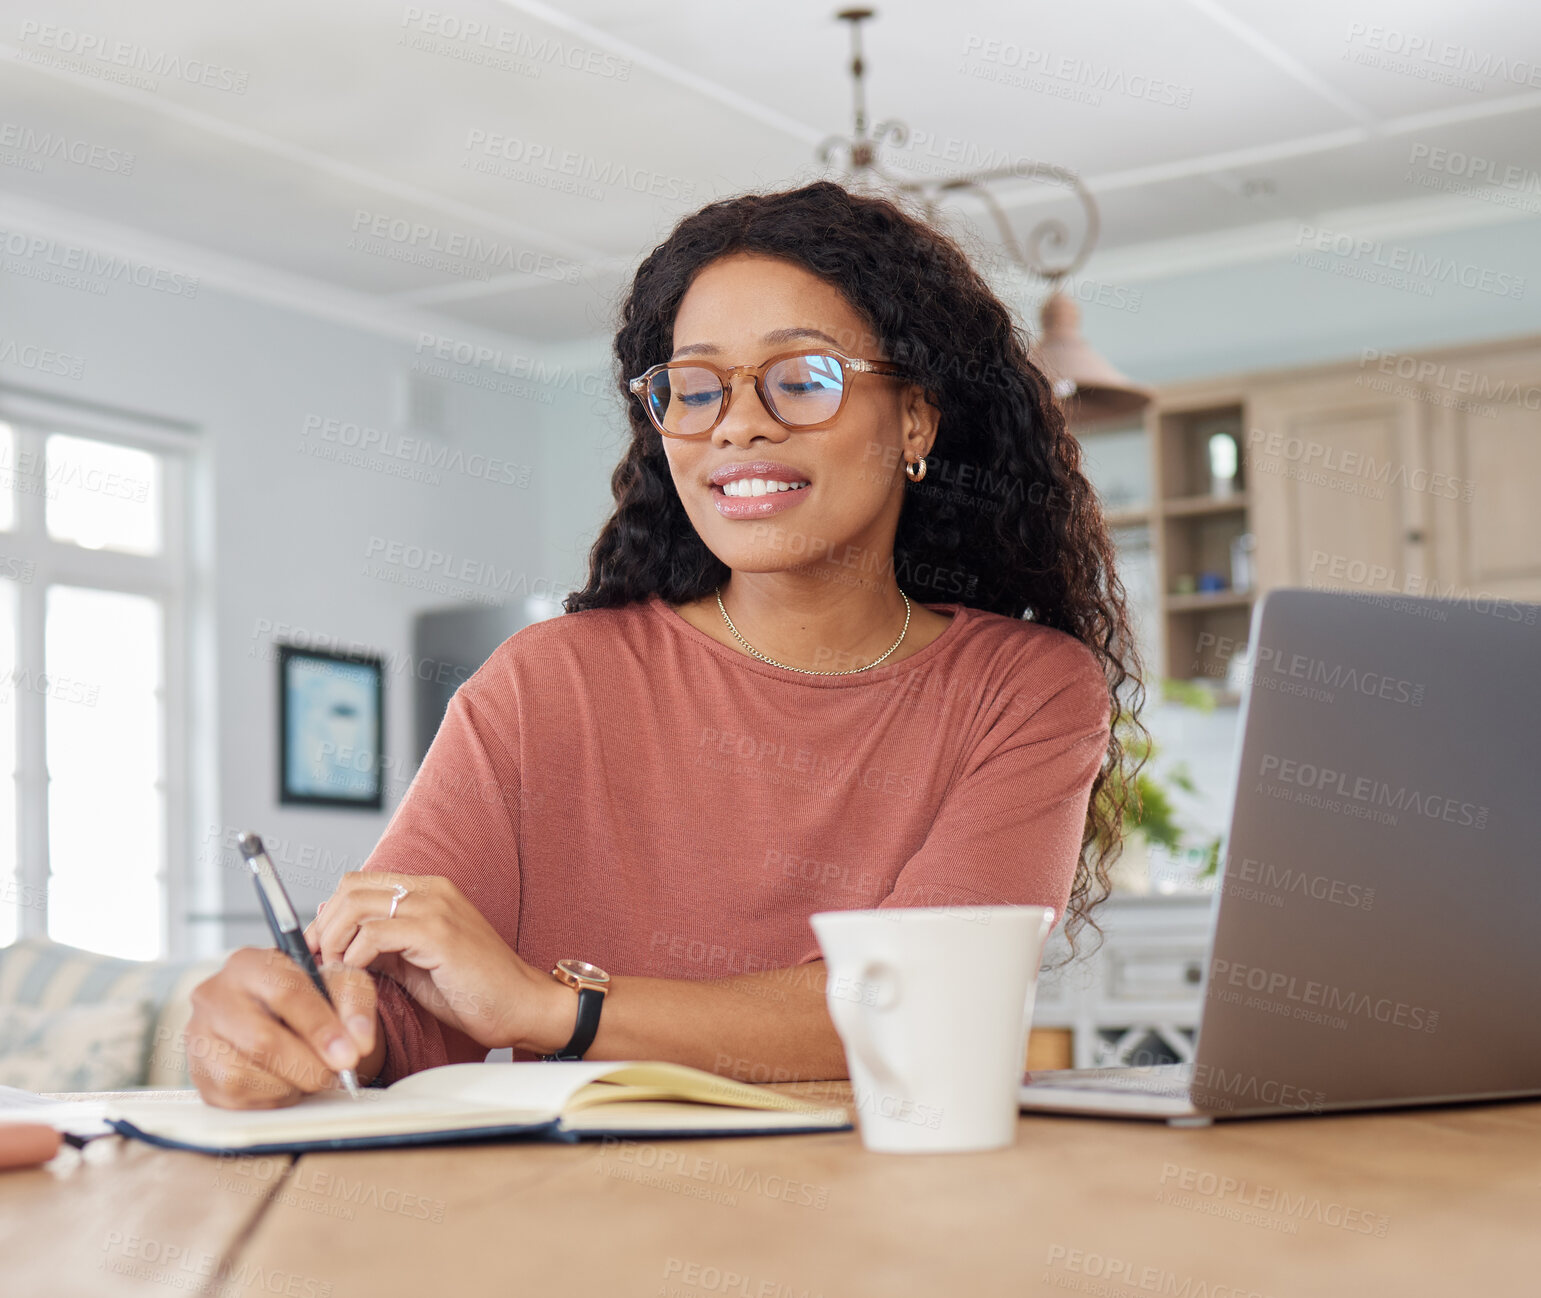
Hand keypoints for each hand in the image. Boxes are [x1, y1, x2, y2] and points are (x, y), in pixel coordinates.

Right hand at [185, 948, 376, 1109]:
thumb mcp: (342, 984)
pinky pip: (235, 1097)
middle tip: (337, 1073)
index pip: (284, 992)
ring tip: (309, 1072)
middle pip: (262, 1040)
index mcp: (248, 963)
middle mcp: (215, 996)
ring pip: (244, 1075)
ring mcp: (200, 1036)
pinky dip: (270, 1097)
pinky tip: (286, 1081)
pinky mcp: (199, 1074)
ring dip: (289, 1083)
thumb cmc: (312, 996)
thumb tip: (357, 1043)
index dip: (320, 1026)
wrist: (285, 1018)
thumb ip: (355, 1006)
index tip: (349, 1053)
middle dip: (309, 1064)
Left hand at [305, 872, 562, 1052]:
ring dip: (334, 941)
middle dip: (323, 926)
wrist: (521, 1005)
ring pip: (357, 905)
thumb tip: (336, 932)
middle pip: (351, 887)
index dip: (329, 913)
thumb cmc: (474, 989)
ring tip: (336, 971)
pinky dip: (354, 956)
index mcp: (428, 890)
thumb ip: (381, 943)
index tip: (315, 947)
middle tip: (317, 961)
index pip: (359, 882)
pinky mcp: (438, 934)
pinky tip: (359, 976)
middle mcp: (431, 889)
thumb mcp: (415, 962)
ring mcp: (436, 907)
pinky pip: (374, 934)